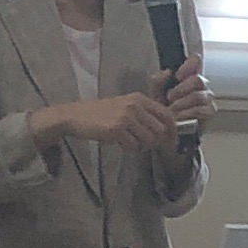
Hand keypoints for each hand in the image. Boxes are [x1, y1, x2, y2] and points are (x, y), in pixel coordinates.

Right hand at [33, 89, 178, 156]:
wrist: (75, 115)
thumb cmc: (101, 114)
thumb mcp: (125, 106)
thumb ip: (145, 115)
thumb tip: (165, 133)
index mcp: (140, 99)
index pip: (167, 115)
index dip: (173, 132)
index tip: (171, 143)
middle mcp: (135, 105)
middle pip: (160, 131)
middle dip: (155, 142)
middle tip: (142, 144)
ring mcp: (126, 116)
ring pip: (149, 140)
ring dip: (141, 146)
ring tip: (128, 141)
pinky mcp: (117, 128)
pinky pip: (133, 146)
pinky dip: (128, 148)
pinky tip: (118, 141)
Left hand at [158, 59, 213, 133]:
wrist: (167, 130)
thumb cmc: (163, 109)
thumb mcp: (155, 92)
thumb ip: (158, 80)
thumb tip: (167, 72)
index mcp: (188, 76)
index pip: (196, 61)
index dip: (189, 65)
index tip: (177, 76)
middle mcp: (201, 85)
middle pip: (199, 79)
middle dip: (181, 89)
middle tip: (169, 97)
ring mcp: (207, 98)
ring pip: (199, 95)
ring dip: (182, 103)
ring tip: (172, 109)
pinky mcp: (209, 112)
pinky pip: (201, 110)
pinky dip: (187, 113)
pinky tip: (179, 117)